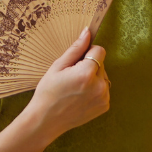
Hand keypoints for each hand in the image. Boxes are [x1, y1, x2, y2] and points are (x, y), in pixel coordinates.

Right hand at [27, 27, 109, 142]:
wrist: (46, 120)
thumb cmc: (48, 91)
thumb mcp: (58, 66)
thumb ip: (76, 48)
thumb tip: (87, 31)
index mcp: (87, 73)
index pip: (99, 50)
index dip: (87, 52)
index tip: (76, 61)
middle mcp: (100, 86)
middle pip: (101, 64)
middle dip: (89, 65)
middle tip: (72, 76)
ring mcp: (104, 98)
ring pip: (102, 76)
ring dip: (93, 77)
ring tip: (75, 87)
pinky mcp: (104, 106)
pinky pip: (103, 89)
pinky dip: (94, 89)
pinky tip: (80, 95)